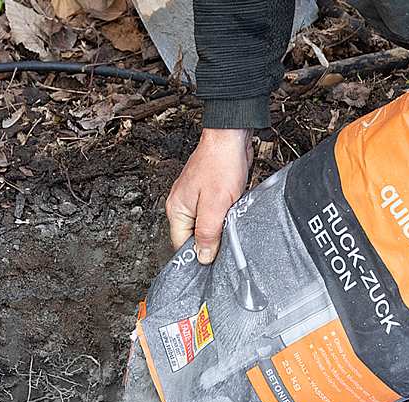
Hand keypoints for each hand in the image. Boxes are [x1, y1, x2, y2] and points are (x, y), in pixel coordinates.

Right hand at [165, 128, 252, 263]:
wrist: (230, 137)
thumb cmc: (220, 164)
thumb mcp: (215, 206)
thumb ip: (207, 233)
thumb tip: (203, 256)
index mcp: (176, 209)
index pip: (182, 244)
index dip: (198, 254)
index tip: (214, 258)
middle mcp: (182, 204)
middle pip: (194, 235)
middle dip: (211, 239)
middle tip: (226, 236)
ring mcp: (194, 198)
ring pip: (205, 224)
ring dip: (219, 226)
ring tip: (229, 218)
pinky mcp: (208, 192)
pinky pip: (214, 213)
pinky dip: (223, 215)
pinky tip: (232, 209)